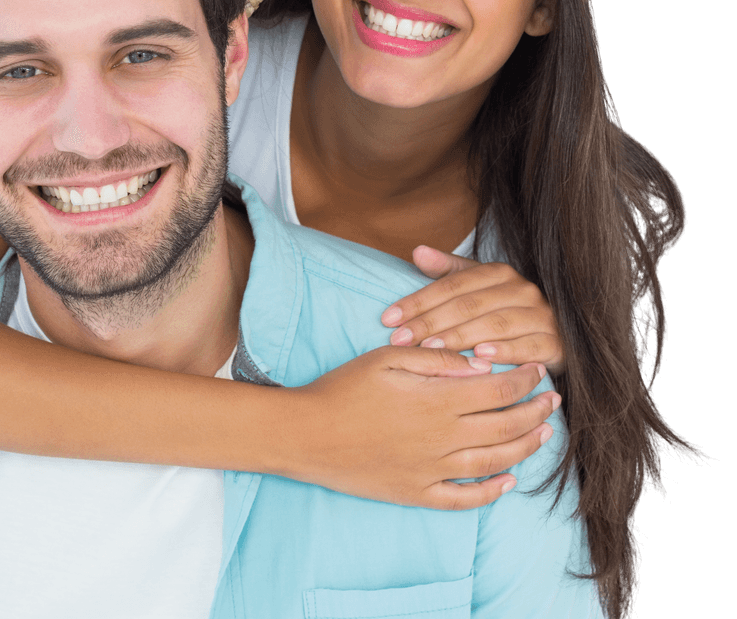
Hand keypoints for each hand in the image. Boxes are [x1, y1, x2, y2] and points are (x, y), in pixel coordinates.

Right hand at [289, 347, 558, 508]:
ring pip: (495, 463)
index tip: (537, 370)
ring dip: (525, 448)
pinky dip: (491, 492)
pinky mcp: (417, 493)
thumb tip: (480, 365)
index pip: (499, 391)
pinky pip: (465, 499)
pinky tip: (507, 481)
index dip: (525, 380)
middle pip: (505, 427)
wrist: (306, 434)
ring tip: (542, 434)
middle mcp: (443, 439)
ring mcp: (432, 470)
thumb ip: (437, 360)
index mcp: (437, 401)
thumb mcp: (387, 359)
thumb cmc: (343, 389)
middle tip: (552, 399)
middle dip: (535, 411)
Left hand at [380, 247, 565, 373]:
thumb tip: (417, 251)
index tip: (388, 318)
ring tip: (430, 348)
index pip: (451, 285)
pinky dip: (507, 352)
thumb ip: (447, 271)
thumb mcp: (475, 289)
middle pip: (468, 305)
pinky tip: (482, 356)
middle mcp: (522, 290)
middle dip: (430, 323)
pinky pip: (530, 346)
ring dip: (460, 337)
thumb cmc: (502, 314)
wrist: (554, 339)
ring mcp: (542, 316)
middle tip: (400, 339)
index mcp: (498, 273)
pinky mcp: (556, 343)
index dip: (418, 300)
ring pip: (495, 324)